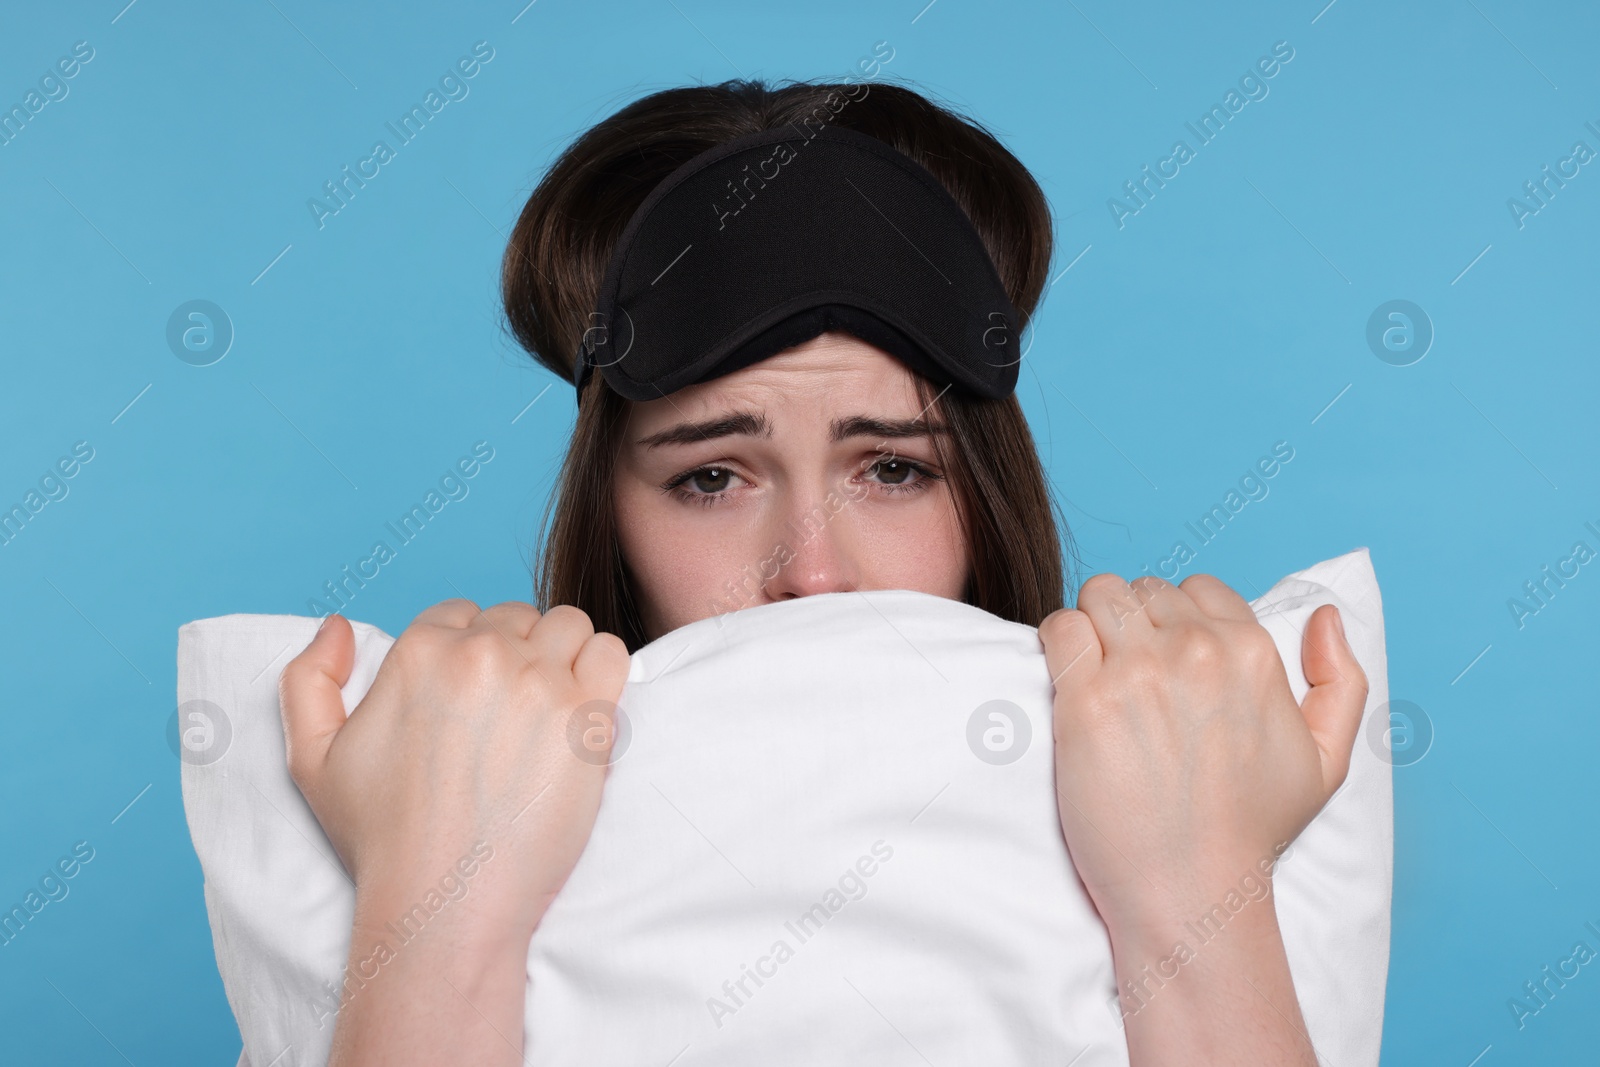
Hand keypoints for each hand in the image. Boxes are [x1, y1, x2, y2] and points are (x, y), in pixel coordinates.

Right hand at [277, 599, 631, 940]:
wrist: (445, 903)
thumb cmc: (383, 839)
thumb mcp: (312, 759)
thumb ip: (307, 679)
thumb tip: (335, 624)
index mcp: (419, 652)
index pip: (462, 613)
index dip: (469, 651)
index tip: (473, 699)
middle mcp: (482, 655)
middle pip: (518, 618)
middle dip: (517, 653)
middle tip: (510, 714)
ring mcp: (539, 682)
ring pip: (569, 626)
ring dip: (564, 656)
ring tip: (550, 707)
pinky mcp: (586, 716)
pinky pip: (612, 654)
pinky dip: (603, 670)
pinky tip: (583, 709)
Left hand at [1038, 574, 1366, 940]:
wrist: (1192, 890)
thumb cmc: (1252, 830)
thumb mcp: (1326, 760)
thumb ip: (1340, 681)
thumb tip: (1325, 616)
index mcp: (1253, 653)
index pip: (1198, 589)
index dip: (1175, 621)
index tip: (1165, 663)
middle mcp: (1198, 651)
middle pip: (1144, 590)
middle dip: (1133, 624)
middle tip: (1128, 677)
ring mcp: (1140, 672)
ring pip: (1100, 594)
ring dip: (1093, 625)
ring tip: (1095, 674)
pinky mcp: (1087, 699)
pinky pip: (1061, 628)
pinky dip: (1060, 644)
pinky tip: (1070, 683)